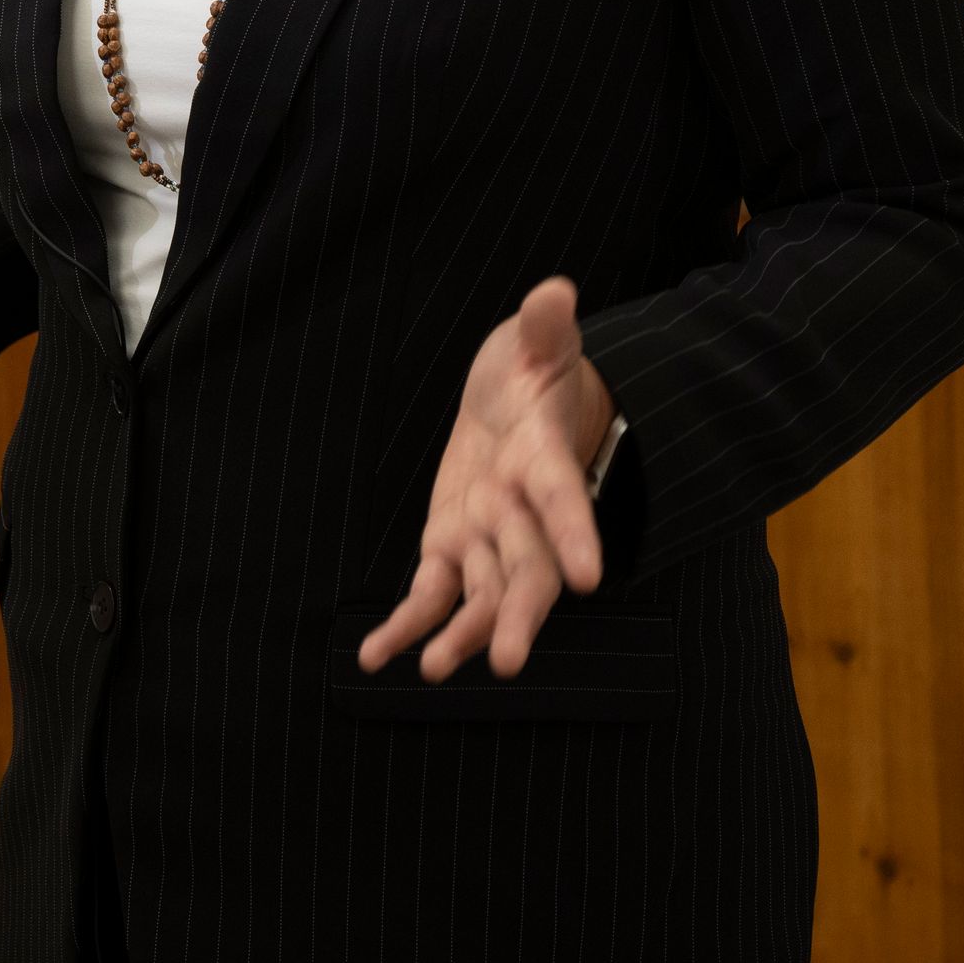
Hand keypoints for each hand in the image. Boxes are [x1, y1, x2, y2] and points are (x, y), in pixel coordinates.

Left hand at [357, 276, 612, 681]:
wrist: (520, 400)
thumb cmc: (534, 368)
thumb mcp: (540, 341)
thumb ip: (546, 326)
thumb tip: (554, 292)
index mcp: (546, 460)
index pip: (565, 499)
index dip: (575, 535)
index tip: (589, 579)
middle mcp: (521, 511)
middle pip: (527, 571)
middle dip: (518, 616)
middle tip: (507, 662)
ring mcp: (486, 535)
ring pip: (481, 595)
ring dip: (460, 633)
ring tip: (434, 670)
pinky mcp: (448, 546)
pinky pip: (429, 594)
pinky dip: (405, 627)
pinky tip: (374, 658)